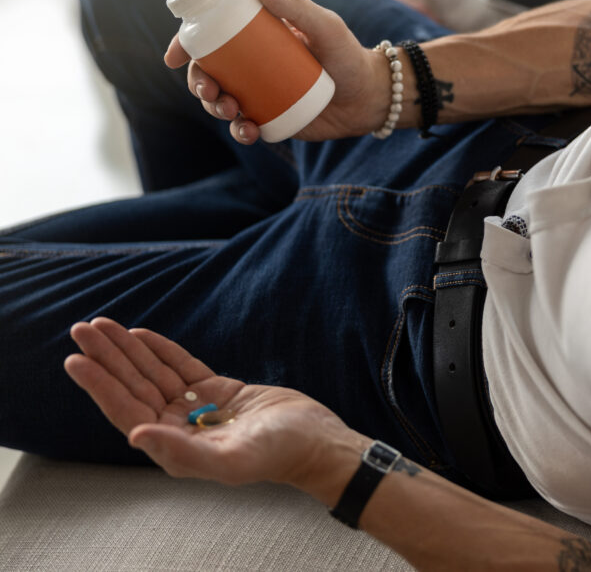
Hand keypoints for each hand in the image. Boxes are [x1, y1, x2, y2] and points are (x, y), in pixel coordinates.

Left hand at [65, 318, 362, 495]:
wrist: (318, 442)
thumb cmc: (279, 456)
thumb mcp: (231, 460)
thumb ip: (181, 451)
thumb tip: (135, 435)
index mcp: (175, 448)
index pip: (127, 411)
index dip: (101, 385)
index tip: (76, 360)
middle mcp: (179, 429)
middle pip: (134, 387)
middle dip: (108, 358)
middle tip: (83, 329)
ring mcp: (198, 409)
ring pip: (153, 374)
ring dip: (128, 350)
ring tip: (103, 325)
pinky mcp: (219, 391)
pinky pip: (181, 367)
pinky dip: (160, 350)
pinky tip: (140, 335)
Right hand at [164, 0, 393, 143]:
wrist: (371, 97)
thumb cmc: (349, 56)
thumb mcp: (327, 27)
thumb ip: (298, 7)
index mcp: (257, 37)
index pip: (212, 36)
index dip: (184, 44)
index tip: (172, 57)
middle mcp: (254, 64)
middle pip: (209, 71)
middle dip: (198, 83)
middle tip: (209, 91)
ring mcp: (261, 92)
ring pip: (222, 100)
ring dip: (214, 107)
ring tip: (231, 110)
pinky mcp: (273, 118)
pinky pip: (245, 126)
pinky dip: (240, 131)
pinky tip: (247, 131)